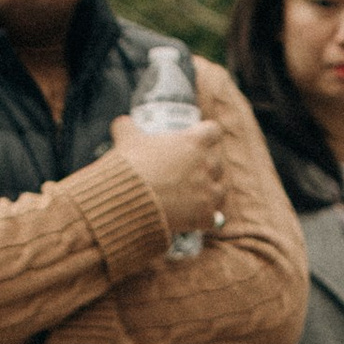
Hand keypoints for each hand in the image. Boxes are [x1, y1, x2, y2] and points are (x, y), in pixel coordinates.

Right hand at [109, 112, 227, 236]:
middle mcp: (206, 164)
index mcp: (193, 142)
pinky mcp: (204, 215)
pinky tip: (195, 220)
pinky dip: (204, 219)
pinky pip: (213, 218)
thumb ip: (127, 128)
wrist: (128, 201)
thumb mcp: (126, 140)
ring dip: (210, 193)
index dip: (206, 136)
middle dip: (206, 167)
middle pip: (218, 162)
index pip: (213, 130)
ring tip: (195, 197)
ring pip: (221, 190)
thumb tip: (122, 124)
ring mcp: (208, 191)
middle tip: (191, 173)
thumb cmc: (130, 167)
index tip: (198, 141)